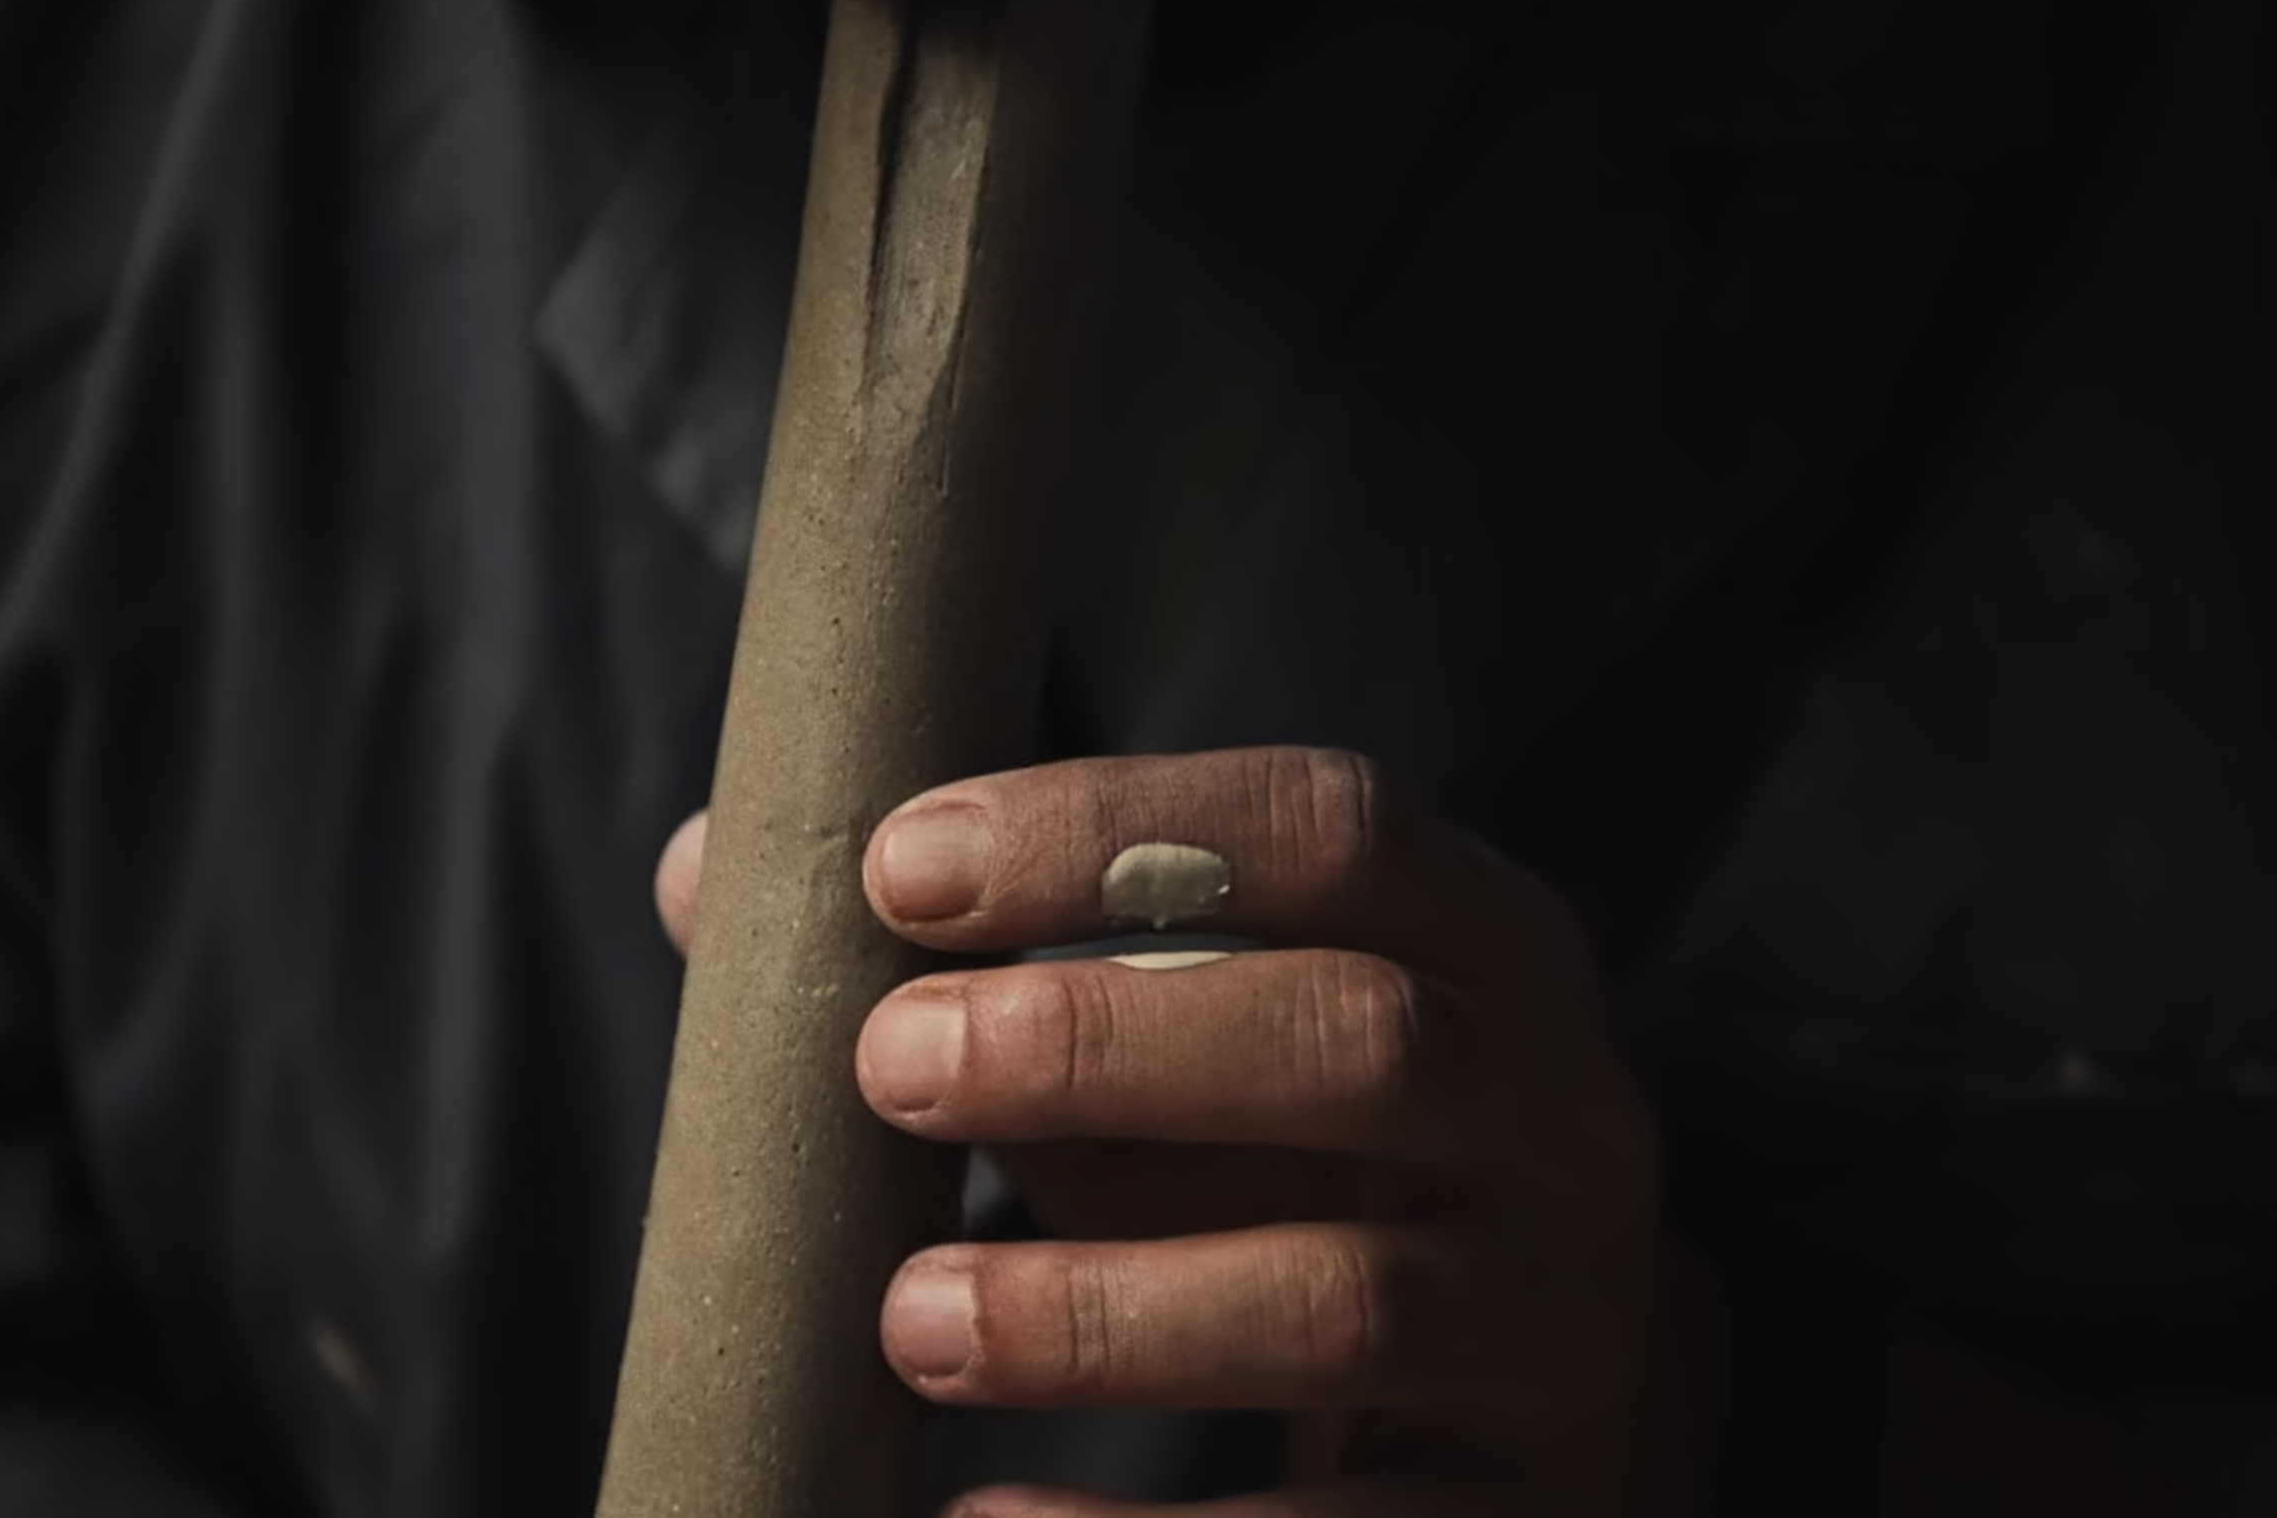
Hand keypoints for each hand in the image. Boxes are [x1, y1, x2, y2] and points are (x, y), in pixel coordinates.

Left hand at [658, 746, 1723, 1515]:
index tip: (901, 869)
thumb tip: (707, 878)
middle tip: (889, 1066)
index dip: (1117, 829)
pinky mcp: (1530, 1517)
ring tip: (911, 1320)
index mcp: (1493, 952)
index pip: (1339, 828)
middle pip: (1363, 1042)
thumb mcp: (1195, 1057)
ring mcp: (1561, 1332)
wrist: (1569, 1425)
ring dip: (1106, 1308)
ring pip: (1349, 1300)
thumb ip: (996, 970)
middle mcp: (1565, 1122)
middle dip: (1108, 1044)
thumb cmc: (1318, 1185)